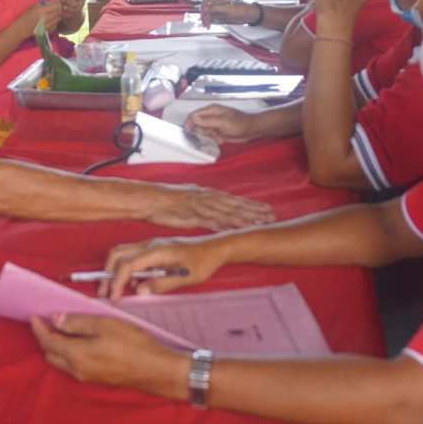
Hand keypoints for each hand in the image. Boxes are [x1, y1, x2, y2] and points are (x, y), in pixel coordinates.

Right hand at [26, 0, 61, 31]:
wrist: (22, 28)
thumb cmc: (27, 15)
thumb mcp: (34, 6)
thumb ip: (45, 3)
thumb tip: (55, 1)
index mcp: (42, 11)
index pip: (56, 6)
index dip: (57, 4)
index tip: (56, 3)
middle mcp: (47, 18)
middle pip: (59, 12)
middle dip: (58, 9)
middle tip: (55, 8)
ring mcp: (49, 26)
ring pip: (59, 18)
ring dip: (57, 15)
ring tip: (53, 14)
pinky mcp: (49, 31)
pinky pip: (56, 24)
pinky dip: (55, 21)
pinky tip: (51, 20)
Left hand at [31, 313, 187, 399]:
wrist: (155, 369)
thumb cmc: (132, 344)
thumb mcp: (104, 324)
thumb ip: (77, 322)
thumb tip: (56, 319)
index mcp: (75, 355)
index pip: (48, 341)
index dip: (39, 328)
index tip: (34, 316)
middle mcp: (77, 370)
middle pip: (51, 353)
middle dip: (46, 337)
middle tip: (48, 320)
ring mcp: (87, 376)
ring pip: (62, 361)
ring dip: (57, 346)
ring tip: (64, 328)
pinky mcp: (97, 378)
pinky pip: (74, 366)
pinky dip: (69, 353)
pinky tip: (80, 342)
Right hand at [99, 236, 227, 299]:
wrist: (215, 249)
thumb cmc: (203, 262)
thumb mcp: (185, 277)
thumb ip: (161, 284)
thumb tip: (139, 291)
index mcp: (156, 250)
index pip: (127, 264)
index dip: (118, 282)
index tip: (115, 298)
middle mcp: (150, 245)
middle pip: (118, 255)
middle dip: (108, 273)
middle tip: (106, 293)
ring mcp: (151, 246)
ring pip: (123, 255)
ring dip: (117, 272)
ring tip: (121, 291)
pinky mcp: (154, 250)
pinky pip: (133, 257)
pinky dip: (128, 270)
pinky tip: (137, 284)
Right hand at [143, 183, 273, 231]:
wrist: (149, 199)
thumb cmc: (164, 200)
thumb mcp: (187, 199)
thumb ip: (200, 205)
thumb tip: (210, 209)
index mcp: (207, 194)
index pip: (233, 200)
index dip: (250, 204)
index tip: (265, 207)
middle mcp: (208, 198)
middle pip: (237, 205)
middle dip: (255, 210)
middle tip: (273, 215)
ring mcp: (203, 206)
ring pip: (230, 212)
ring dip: (247, 217)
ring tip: (263, 222)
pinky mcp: (195, 215)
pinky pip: (215, 221)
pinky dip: (228, 225)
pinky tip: (239, 229)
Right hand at [184, 104, 255, 143]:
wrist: (251, 130)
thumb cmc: (239, 123)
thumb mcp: (223, 121)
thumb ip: (208, 120)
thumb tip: (192, 118)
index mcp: (211, 110)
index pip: (194, 115)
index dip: (189, 123)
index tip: (188, 131)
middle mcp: (210, 116)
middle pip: (197, 124)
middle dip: (203, 132)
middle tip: (213, 135)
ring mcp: (213, 125)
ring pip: (203, 132)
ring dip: (210, 136)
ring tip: (220, 137)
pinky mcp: (217, 132)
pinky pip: (209, 137)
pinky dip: (214, 139)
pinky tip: (222, 139)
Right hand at [200, 0, 254, 27]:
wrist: (250, 15)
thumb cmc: (241, 10)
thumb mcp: (227, 9)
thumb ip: (215, 8)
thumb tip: (204, 9)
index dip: (203, 7)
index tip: (203, 15)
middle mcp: (218, 0)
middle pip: (206, 6)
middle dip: (204, 15)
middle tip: (205, 23)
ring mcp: (219, 6)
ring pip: (208, 12)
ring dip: (206, 19)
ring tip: (207, 26)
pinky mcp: (221, 12)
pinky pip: (212, 15)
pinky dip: (210, 20)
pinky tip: (209, 25)